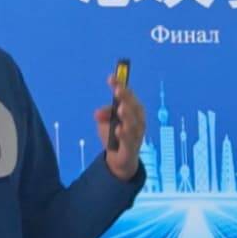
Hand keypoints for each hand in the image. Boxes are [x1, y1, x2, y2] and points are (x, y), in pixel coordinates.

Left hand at [95, 61, 144, 183]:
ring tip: (120, 108)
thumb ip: (103, 114)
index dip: (121, 86)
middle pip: (133, 107)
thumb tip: (98, 113)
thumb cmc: (115, 136)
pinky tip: (118, 129)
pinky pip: (129, 141)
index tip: (111, 78)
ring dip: (127, 115)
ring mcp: (137, 135)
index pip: (128, 95)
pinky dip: (124, 135)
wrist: (121, 160)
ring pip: (133, 123)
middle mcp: (138, 121)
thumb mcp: (106, 122)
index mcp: (134, 111)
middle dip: (125, 98)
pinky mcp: (131, 148)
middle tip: (117, 90)